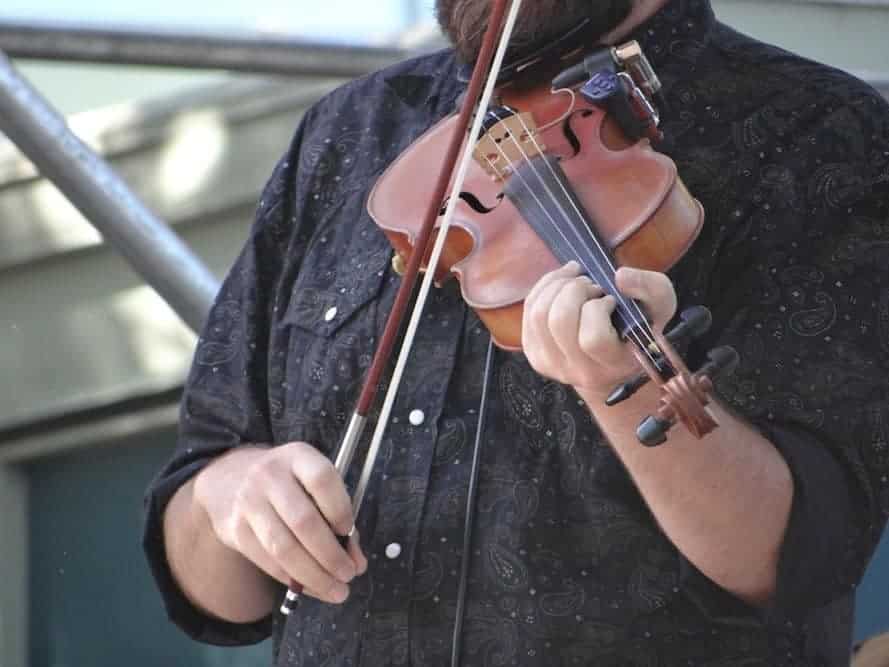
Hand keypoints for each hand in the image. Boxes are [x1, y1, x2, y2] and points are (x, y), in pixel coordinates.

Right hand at [193, 442, 367, 604]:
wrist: (229, 480)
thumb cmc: (287, 484)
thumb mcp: (312, 483)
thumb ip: (338, 516)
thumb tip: (357, 562)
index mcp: (297, 457)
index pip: (322, 480)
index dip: (340, 509)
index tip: (350, 533)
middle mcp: (269, 476)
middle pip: (304, 521)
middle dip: (331, 555)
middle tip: (349, 575)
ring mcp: (249, 502)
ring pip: (284, 548)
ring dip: (314, 576)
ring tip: (336, 590)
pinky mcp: (235, 530)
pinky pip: (268, 562)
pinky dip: (293, 580)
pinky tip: (310, 587)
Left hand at [522, 262, 676, 395]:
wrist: (611, 361)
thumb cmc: (637, 330)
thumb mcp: (659, 307)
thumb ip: (650, 288)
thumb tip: (619, 277)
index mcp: (613, 365)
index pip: (592, 338)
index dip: (597, 309)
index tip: (609, 299)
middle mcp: (578, 371)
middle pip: (560, 321)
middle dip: (574, 290)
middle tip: (590, 285)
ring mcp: (551, 364)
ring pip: (539, 314)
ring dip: (557, 285)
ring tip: (577, 280)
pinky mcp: (534, 353)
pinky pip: (529, 311)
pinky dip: (544, 287)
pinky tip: (562, 282)